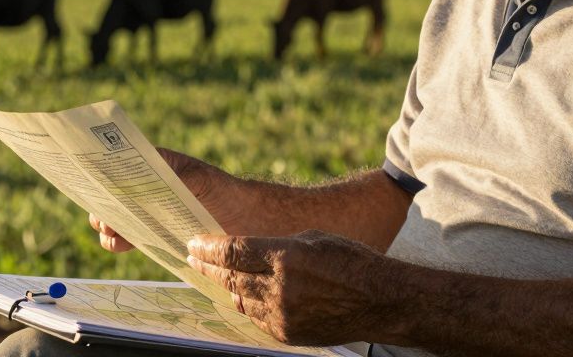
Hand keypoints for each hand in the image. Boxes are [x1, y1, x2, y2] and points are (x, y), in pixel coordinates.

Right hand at [89, 148, 248, 252]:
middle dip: (103, 202)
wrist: (244, 220)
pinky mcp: (153, 236)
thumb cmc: (222, 191)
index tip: (93, 181)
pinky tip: (119, 243)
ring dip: (107, 224)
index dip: (104, 172)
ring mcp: (147, 213)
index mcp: (154, 166)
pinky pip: (128, 238)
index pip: (120, 164)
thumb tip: (141, 185)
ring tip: (110, 231)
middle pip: (112, 194)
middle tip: (103, 214)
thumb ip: (172, 180)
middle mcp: (145, 188)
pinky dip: (119, 241)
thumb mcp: (198, 180)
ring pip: (115, 218)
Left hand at [186, 229, 390, 345]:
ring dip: (224, 286)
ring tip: (211, 275)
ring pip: (240, 298)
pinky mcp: (287, 334)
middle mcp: (280, 288)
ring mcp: (283, 315)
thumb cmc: (351, 261)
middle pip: (230, 276)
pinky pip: (256, 318)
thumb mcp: (312, 239)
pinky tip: (240, 295)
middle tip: (192, 258)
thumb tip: (247, 254)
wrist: (380, 301)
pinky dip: (247, 304)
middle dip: (207, 266)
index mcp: (286, 257)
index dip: (208, 248)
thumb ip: (275, 247)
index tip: (193, 244)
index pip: (233, 251)